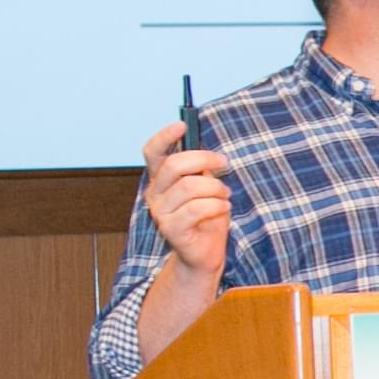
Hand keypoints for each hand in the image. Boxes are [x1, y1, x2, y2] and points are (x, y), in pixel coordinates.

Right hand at [139, 122, 230, 279]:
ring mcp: (160, 212)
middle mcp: (155, 194)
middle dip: (204, 159)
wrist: (204, 253)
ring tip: (225, 195)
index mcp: (160, 179)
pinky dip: (217, 205)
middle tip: (224, 163)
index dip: (164, 136)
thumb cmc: (207, 217)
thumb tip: (209, 152)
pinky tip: (224, 208)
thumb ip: (201, 169)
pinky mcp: (170, 229)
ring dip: (216, 188)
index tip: (182, 125)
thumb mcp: (206, 186)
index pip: (153, 152)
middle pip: (174, 165)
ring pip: (190, 187)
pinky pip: (197, 208)